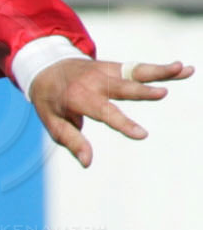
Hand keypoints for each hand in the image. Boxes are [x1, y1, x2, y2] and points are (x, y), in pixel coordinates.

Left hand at [30, 57, 192, 166]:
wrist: (46, 66)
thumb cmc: (50, 100)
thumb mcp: (52, 122)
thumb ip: (71, 140)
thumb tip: (87, 162)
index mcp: (78, 97)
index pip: (104, 112)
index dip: (123, 124)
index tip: (142, 135)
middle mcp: (95, 82)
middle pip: (123, 88)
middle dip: (142, 92)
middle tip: (162, 94)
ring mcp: (107, 72)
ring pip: (136, 72)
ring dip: (160, 72)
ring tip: (183, 70)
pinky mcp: (116, 67)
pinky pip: (140, 68)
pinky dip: (160, 68)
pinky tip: (181, 68)